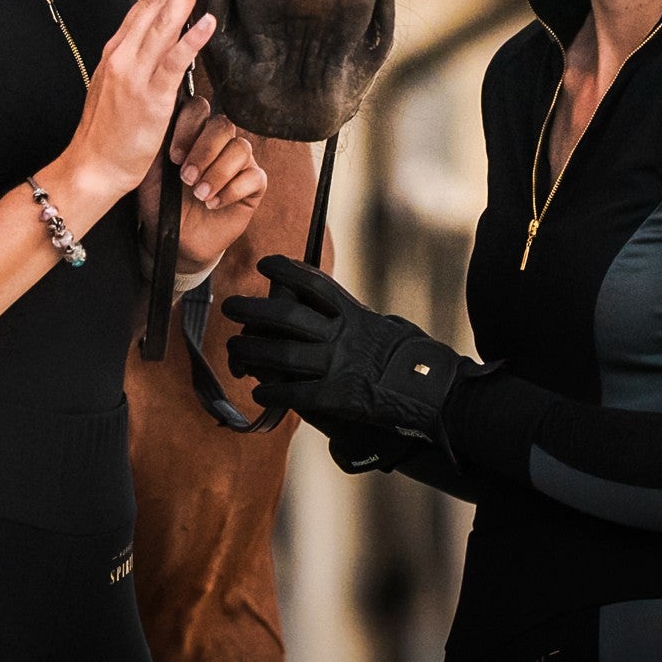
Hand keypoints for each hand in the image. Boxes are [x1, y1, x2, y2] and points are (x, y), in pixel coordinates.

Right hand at [60, 0, 214, 200]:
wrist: (92, 166)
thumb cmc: (106, 132)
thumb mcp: (115, 84)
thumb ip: (134, 60)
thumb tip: (156, 41)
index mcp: (116, 50)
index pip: (144, 3)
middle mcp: (124, 55)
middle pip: (154, 3)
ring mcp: (135, 74)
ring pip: (164, 23)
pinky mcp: (151, 97)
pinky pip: (174, 62)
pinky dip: (191, 39)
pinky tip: (206, 21)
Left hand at [138, 97, 267, 273]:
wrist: (176, 239)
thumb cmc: (162, 202)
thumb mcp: (149, 171)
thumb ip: (154, 142)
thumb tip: (154, 115)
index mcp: (192, 131)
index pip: (199, 107)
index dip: (188, 127)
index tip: (173, 157)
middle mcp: (218, 141)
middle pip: (223, 125)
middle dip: (204, 152)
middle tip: (186, 178)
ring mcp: (238, 161)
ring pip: (241, 148)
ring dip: (218, 173)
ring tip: (199, 195)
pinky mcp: (253, 185)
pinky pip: (254, 176)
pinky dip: (232, 190)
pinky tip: (213, 204)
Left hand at [221, 257, 469, 444]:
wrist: (431, 393)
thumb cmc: (407, 359)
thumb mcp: (381, 326)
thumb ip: (350, 317)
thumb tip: (318, 306)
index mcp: (353, 313)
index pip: (312, 282)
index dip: (285, 270)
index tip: (265, 264)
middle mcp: (341, 335)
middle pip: (285, 317)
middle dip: (252, 310)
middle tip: (230, 306)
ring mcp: (337, 366)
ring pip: (280, 354)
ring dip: (251, 351)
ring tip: (234, 349)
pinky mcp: (336, 397)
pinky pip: (293, 393)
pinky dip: (272, 392)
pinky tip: (258, 392)